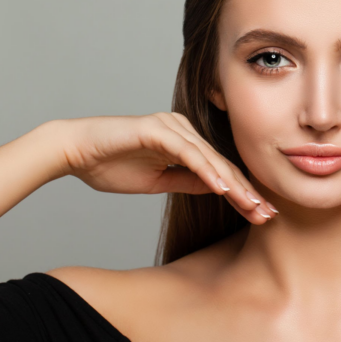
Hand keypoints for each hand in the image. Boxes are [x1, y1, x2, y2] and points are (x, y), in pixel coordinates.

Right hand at [57, 112, 275, 223]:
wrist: (73, 151)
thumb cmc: (110, 164)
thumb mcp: (158, 180)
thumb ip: (188, 180)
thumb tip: (218, 189)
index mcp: (184, 140)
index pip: (219, 170)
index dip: (241, 193)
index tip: (260, 215)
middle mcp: (182, 129)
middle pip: (222, 163)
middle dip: (245, 191)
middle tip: (267, 215)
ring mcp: (171, 126)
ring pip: (210, 158)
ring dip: (232, 184)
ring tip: (252, 206)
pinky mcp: (157, 129)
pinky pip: (188, 152)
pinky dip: (206, 171)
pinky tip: (222, 189)